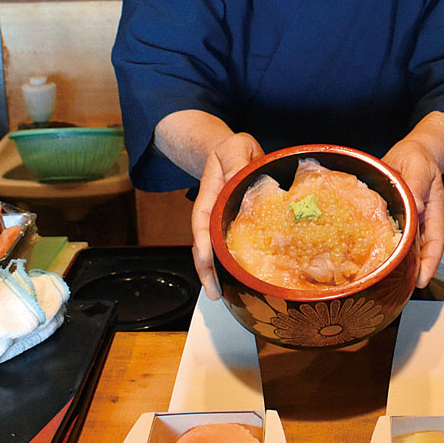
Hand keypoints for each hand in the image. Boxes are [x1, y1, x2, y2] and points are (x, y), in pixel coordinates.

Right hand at [191, 132, 263, 298]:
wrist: (233, 151)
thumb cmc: (234, 149)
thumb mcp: (236, 147)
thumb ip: (236, 161)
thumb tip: (237, 179)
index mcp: (211, 193)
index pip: (202, 219)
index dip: (202, 240)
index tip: (204, 258)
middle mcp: (214, 211)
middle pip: (205, 243)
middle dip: (206, 269)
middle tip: (213, 292)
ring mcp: (223, 220)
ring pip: (216, 250)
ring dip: (217, 272)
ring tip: (221, 295)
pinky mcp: (236, 226)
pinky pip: (233, 246)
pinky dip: (234, 263)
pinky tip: (241, 279)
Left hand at [381, 139, 443, 288]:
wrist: (412, 151)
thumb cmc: (419, 157)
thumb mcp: (419, 166)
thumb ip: (417, 185)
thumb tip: (416, 208)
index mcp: (432, 212)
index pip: (435, 242)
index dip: (430, 263)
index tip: (423, 280)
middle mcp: (420, 220)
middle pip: (420, 251)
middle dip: (413, 272)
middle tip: (400, 290)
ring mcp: (407, 220)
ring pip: (404, 246)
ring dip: (398, 263)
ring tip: (385, 281)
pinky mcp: (393, 217)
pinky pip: (389, 235)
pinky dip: (383, 247)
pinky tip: (372, 257)